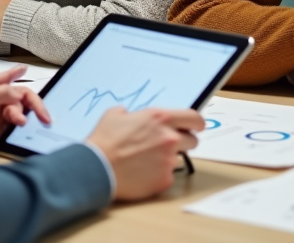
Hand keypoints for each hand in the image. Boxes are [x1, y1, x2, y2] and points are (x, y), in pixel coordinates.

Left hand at [0, 66, 49, 154]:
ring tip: (24, 127)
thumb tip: (22, 94)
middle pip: (27, 105)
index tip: (44, 108)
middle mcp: (2, 102)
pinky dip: (23, 135)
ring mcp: (1, 119)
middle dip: (36, 111)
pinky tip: (25, 137)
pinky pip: (16, 133)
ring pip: (24, 119)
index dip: (35, 97)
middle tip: (43, 121)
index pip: (22, 89)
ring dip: (29, 123)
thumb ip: (1, 93)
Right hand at [86, 107, 203, 200]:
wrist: (97, 169)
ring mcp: (168, 160)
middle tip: (168, 145)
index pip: (194, 118)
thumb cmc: (104, 141)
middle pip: (193, 140)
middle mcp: (169, 138)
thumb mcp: (115, 115)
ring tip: (148, 160)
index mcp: (160, 118)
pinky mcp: (164, 179)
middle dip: (183, 142)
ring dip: (168, 158)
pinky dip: (159, 174)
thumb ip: (131, 113)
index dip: (197, 123)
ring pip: (179, 159)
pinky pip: (168, 176)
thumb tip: (131, 115)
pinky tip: (143, 173)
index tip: (196, 127)